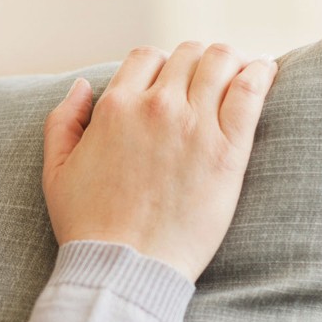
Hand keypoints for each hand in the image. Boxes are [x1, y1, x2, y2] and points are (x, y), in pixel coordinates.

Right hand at [43, 42, 276, 280]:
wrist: (125, 267)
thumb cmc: (88, 226)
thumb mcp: (55, 171)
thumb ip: (62, 121)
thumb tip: (83, 85)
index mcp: (114, 108)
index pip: (146, 57)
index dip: (159, 65)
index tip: (170, 83)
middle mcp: (155, 107)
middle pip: (188, 54)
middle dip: (196, 63)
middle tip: (207, 81)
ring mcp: (194, 126)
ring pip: (221, 61)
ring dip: (230, 61)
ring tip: (239, 73)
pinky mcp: (228, 150)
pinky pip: (251, 90)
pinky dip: (261, 72)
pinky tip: (266, 70)